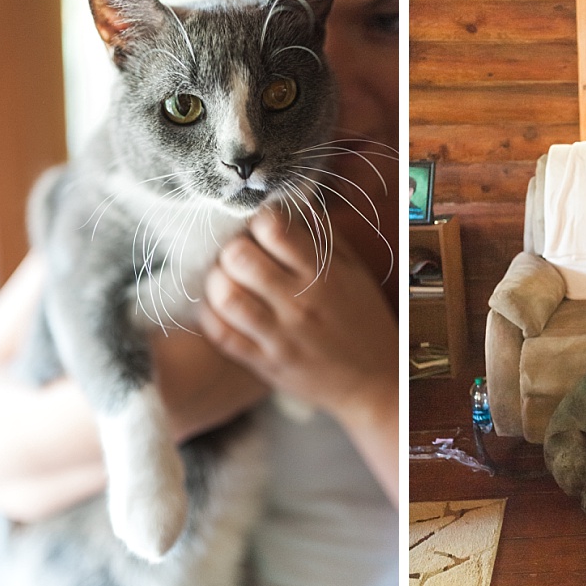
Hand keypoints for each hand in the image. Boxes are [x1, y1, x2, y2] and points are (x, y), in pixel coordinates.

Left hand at [196, 209, 397, 419]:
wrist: (374, 382)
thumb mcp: (355, 272)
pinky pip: (222, 335)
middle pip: (241, 257)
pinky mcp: (266, 364)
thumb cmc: (363, 319)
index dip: (259, 219)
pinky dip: (211, 316)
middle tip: (237, 253)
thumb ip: (324, 237)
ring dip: (217, 280)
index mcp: (324, 274)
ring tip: (226, 279)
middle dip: (232, 248)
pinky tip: (219, 308)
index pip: (276, 228)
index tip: (260, 227)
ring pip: (227, 296)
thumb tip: (292, 203)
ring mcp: (281, 336)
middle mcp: (301, 302)